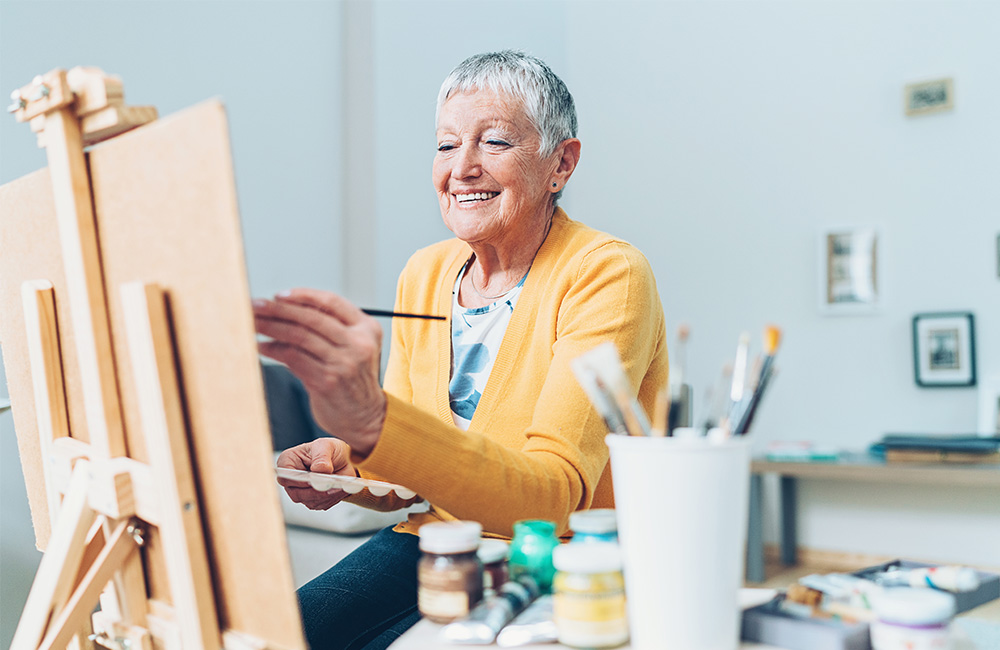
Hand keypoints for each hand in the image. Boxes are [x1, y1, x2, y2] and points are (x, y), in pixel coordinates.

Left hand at [253, 289, 385, 455]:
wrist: (365, 417)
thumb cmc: (352, 380)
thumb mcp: (353, 348)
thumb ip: (329, 329)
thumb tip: (284, 309)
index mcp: (367, 328)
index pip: (331, 302)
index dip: (302, 296)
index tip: (278, 296)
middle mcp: (358, 343)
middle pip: (311, 317)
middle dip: (279, 309)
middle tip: (255, 305)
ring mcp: (343, 362)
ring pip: (299, 336)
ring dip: (271, 328)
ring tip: (253, 324)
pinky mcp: (327, 381)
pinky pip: (293, 358)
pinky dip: (274, 350)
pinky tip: (262, 347)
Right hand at [276, 438, 357, 509]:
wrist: (342, 459)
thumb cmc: (329, 449)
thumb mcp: (326, 446)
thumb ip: (321, 456)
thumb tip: (319, 469)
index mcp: (288, 461)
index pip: (285, 476)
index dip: (297, 481)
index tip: (311, 480)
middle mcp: (292, 479)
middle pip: (297, 493)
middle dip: (315, 491)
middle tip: (330, 486)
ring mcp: (301, 492)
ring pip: (310, 501)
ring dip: (326, 496)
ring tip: (340, 486)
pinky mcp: (313, 500)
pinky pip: (321, 504)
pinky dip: (332, 498)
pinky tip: (341, 489)